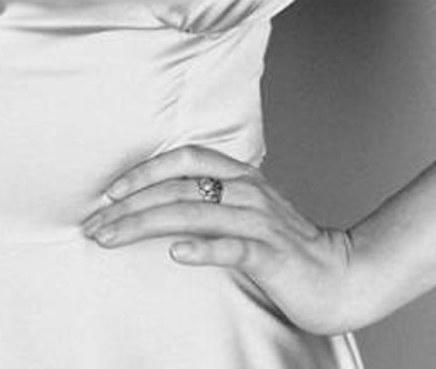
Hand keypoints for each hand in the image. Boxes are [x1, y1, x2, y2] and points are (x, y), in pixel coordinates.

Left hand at [81, 144, 357, 336]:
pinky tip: (176, 253)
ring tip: (112, 237)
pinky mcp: (273, 255)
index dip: (144, 171)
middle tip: (94, 225)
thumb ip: (212, 201)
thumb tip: (160, 202)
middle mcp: (247, 191)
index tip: (109, 193)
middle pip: (178, 188)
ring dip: (146, 225)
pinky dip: (203, 248)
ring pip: (194, 213)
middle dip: (130, 205)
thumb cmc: (286, 248)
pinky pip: (234, 247)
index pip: (185, 158)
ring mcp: (260, 222)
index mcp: (240, 176)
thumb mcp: (246, 214)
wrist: (341, 276)